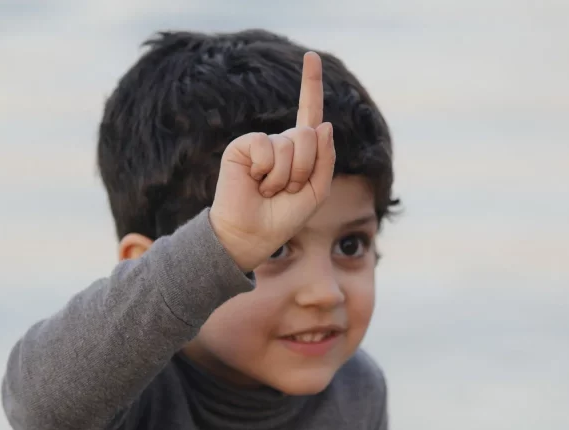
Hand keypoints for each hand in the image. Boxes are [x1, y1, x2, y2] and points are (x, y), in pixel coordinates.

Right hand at [209, 51, 335, 272]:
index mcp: (299, 150)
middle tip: (287, 190)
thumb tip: (322, 123)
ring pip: (291, 144)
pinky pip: (268, 147)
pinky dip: (267, 171)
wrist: (252, 234)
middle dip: (305, 168)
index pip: (308, 113)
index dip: (310, 84)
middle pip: (309, 135)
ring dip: (286, 176)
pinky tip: (255, 182)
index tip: (311, 56)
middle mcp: (280, 142)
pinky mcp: (242, 146)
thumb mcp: (316, 191)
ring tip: (270, 190)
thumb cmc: (283, 216)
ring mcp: (261, 143)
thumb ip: (325, 159)